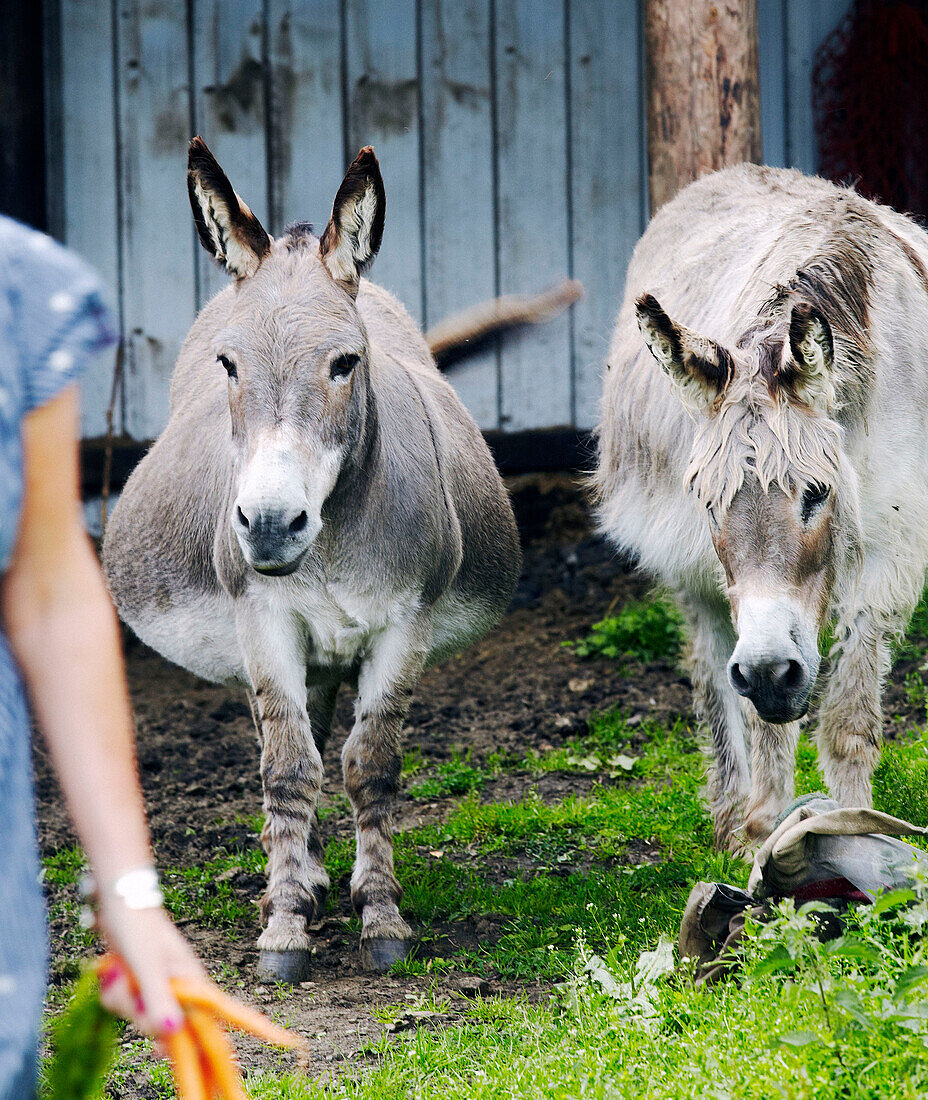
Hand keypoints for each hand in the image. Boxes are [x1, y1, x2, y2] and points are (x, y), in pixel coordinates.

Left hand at [95, 903, 204, 1037]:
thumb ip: (159, 999)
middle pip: (160, 1023)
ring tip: (119, 974)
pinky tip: (113, 973)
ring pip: (138, 1014)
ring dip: (122, 999)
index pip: (199, 1021)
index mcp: (191, 979)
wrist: (118, 901)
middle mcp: (176, 984)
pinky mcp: (137, 982)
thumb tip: (172, 1032)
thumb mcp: (148, 966)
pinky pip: (124, 1004)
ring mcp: (155, 984)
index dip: (183, 1040)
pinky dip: (114, 993)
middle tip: (131, 991)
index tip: (158, 1050)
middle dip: (138, 1012)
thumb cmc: (138, 928)